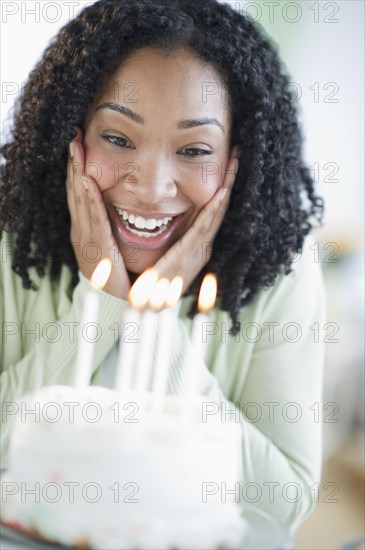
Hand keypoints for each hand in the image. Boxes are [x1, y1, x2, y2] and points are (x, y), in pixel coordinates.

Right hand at [66, 128, 130, 299]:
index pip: (81, 193)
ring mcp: (85, 238)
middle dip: (74, 164)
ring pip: (80, 199)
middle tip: (73, 137)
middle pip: (76, 191)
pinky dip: (88, 198)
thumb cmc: (120, 273)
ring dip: (77, 173)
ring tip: (75, 149)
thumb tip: (116, 205)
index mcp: (87, 228)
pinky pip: (92, 217)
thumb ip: (111, 225)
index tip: (79, 145)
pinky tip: (86, 180)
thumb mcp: (112, 244)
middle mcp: (82, 230)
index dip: (78, 169)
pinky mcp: (95, 247)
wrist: (119, 302)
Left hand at [153, 154, 238, 294]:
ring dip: (226, 185)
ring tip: (235, 161)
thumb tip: (154, 215)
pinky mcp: (190, 255)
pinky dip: (214, 208)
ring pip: (216, 212)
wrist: (144, 307)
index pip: (210, 208)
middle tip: (237, 153)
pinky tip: (222, 190)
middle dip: (228, 179)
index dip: (220, 185)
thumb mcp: (159, 253)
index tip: (226, 162)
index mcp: (195, 244)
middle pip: (218, 206)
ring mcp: (199, 250)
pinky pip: (204, 227)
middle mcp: (202, 245)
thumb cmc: (148, 281)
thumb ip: (164, 237)